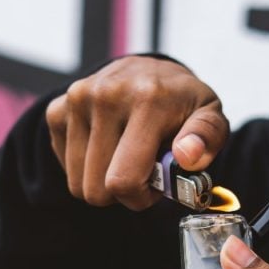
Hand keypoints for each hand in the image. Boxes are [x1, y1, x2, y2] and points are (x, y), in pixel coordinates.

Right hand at [45, 56, 229, 209]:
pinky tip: (106, 146)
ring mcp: (77, 101)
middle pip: (96, 190)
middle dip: (121, 194)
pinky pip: (64, 165)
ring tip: (125, 158)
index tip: (155, 188)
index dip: (139, 199)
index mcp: (148, 100)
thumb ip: (207, 136)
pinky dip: (85, 166)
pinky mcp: (58, 109)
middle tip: (141, 172)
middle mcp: (106, 95)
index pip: (124, 180)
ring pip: (78, 184)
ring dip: (102, 181)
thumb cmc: (182, 103)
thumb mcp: (210, 115)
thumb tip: (186, 155)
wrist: (150, 70)